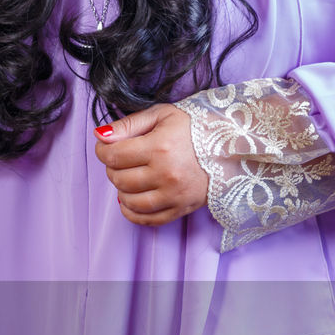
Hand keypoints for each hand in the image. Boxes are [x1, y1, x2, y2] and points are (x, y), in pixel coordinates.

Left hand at [94, 103, 208, 226]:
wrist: (234, 145)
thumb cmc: (195, 127)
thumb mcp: (162, 115)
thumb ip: (128, 124)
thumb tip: (100, 136)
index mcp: (160, 147)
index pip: (112, 156)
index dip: (102, 151)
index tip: (106, 147)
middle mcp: (166, 173)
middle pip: (118, 178)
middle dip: (113, 168)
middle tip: (122, 160)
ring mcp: (174, 194)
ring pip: (128, 200)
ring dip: (121, 189)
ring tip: (130, 176)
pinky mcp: (181, 208)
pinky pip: (146, 219)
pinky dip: (131, 212)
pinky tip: (131, 199)